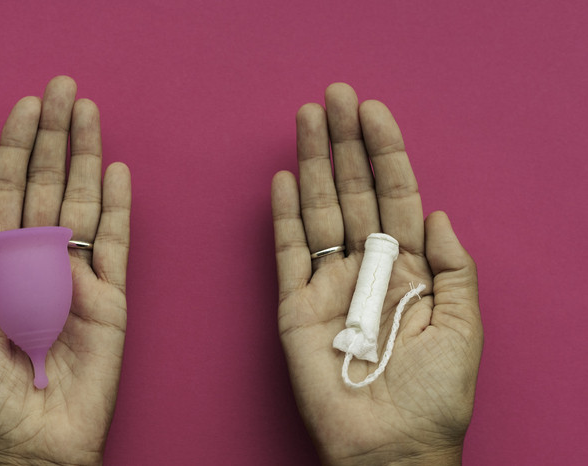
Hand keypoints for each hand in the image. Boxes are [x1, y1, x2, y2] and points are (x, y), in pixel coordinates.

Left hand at [0, 76, 130, 465]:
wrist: (32, 447)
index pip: (6, 193)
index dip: (15, 149)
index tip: (26, 107)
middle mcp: (39, 262)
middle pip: (48, 185)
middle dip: (54, 136)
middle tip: (65, 89)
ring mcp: (77, 276)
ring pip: (84, 202)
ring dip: (86, 156)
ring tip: (90, 112)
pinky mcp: (111, 297)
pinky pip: (117, 242)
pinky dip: (120, 206)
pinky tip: (116, 170)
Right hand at [271, 83, 481, 464]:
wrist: (390, 447)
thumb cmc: (433, 396)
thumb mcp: (463, 326)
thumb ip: (454, 267)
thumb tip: (436, 212)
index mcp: (409, 269)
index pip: (395, 196)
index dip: (385, 152)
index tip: (373, 110)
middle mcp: (367, 268)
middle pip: (352, 193)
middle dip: (344, 143)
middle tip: (333, 96)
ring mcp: (328, 285)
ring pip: (318, 212)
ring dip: (313, 164)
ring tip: (307, 119)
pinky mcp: (294, 307)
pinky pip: (287, 253)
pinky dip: (284, 216)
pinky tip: (286, 179)